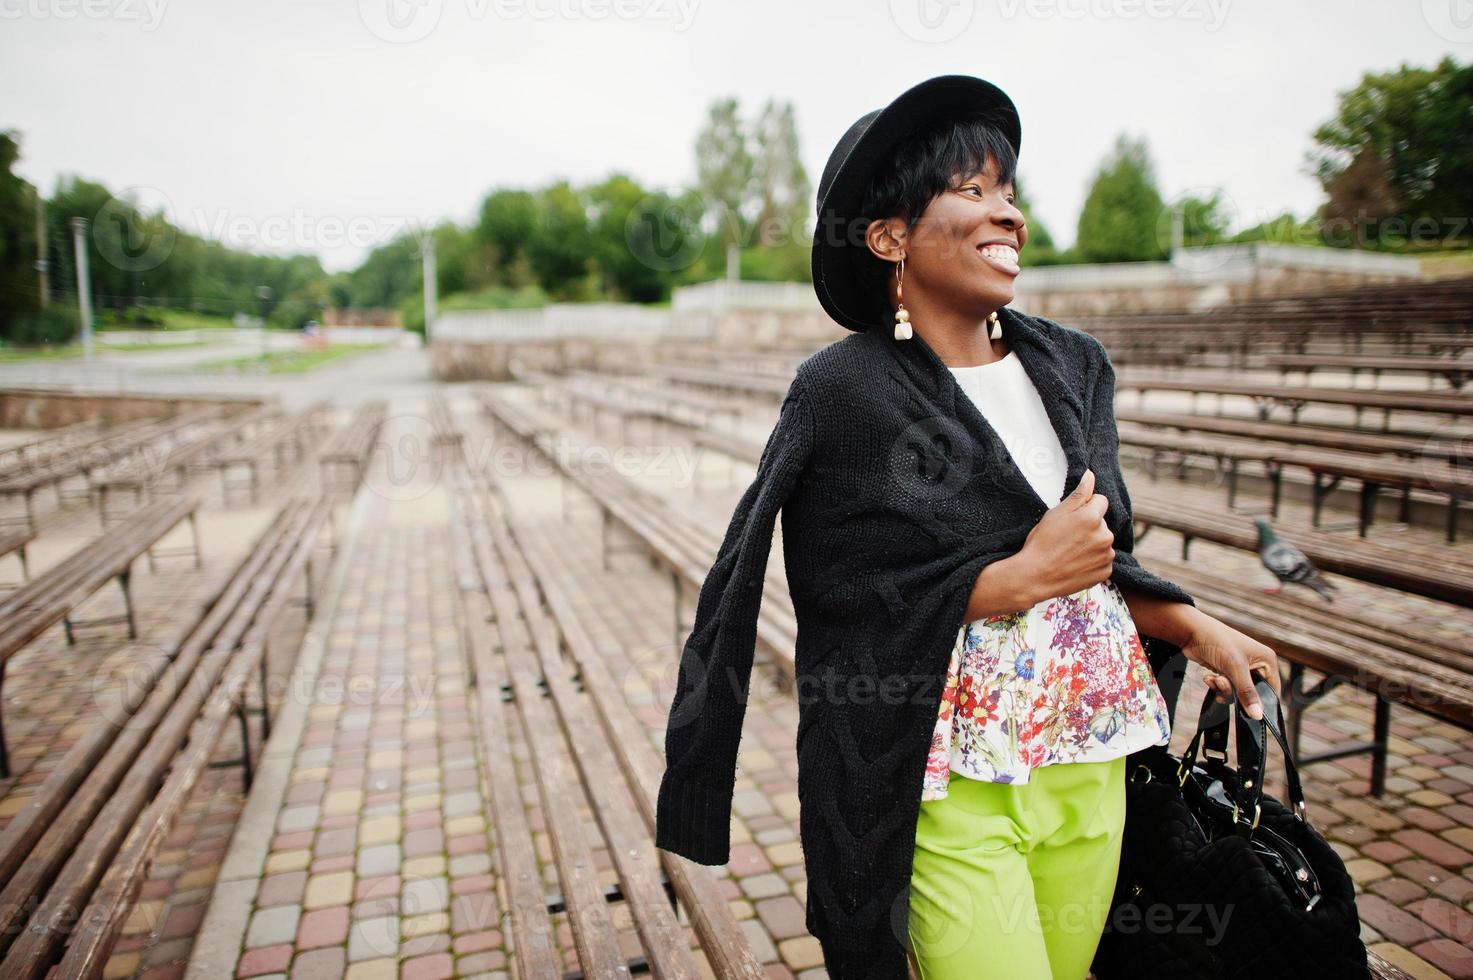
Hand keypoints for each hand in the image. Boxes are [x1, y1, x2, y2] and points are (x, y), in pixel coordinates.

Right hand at [1015, 467, 1114, 603]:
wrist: (1035, 576)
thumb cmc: (1042, 543)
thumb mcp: (1056, 513)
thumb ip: (1079, 493)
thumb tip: (1090, 475)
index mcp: (1093, 517)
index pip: (1100, 501)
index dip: (1085, 507)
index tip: (1072, 519)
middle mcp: (1105, 535)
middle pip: (1102, 522)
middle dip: (1089, 526)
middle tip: (1067, 537)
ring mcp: (1106, 555)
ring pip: (1103, 541)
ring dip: (1092, 544)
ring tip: (1070, 551)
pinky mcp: (1105, 572)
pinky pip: (1103, 560)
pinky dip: (1093, 561)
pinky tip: (1076, 563)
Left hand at [1180, 615, 1281, 719]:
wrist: (1191, 632)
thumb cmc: (1218, 642)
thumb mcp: (1235, 668)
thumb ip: (1247, 693)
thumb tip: (1258, 716)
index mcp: (1267, 660)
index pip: (1273, 690)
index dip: (1263, 703)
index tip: (1251, 712)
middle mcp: (1256, 665)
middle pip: (1252, 694)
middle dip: (1235, 692)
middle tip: (1222, 681)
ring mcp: (1240, 669)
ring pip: (1237, 694)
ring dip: (1223, 689)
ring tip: (1214, 678)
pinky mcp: (1226, 672)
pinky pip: (1225, 689)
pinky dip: (1216, 686)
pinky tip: (1208, 677)